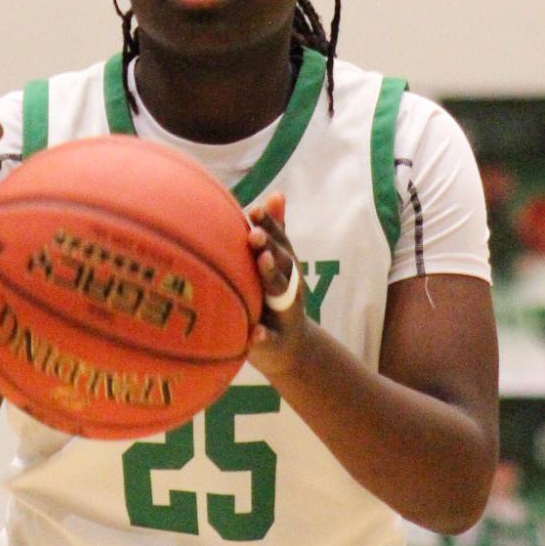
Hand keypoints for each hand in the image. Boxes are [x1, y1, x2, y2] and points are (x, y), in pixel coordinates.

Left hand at [246, 192, 307, 375]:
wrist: (291, 351)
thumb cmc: (274, 298)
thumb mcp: (278, 266)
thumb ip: (276, 232)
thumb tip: (276, 194)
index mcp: (285, 267)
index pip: (278, 240)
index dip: (268, 224)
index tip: (253, 209)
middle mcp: (289, 286)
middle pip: (282, 263)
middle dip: (270, 247)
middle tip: (254, 234)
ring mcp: (284, 313)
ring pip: (280, 293)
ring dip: (271, 277)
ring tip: (261, 263)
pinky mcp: (276, 342)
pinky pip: (270, 339)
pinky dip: (263, 336)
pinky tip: (254, 333)